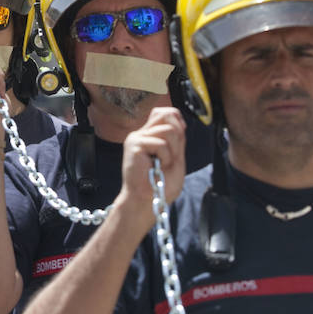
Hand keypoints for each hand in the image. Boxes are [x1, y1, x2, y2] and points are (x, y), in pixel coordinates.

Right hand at [119, 107, 186, 224]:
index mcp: (149, 135)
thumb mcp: (175, 157)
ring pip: (168, 129)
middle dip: (178, 136)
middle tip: (170, 156)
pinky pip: (161, 143)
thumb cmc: (160, 184)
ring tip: (162, 164)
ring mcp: (136, 138)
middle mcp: (141, 133)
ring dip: (172, 151)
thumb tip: (178, 119)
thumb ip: (177, 138)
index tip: (178, 142)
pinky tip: (157, 167)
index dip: (177, 121)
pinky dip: (165, 158)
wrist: (147, 201)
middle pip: (167, 114)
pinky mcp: (134, 145)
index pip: (165, 112)